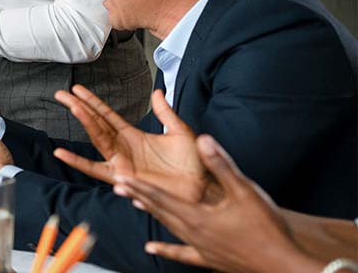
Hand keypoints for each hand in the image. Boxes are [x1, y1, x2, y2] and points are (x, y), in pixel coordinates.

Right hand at [52, 86, 209, 202]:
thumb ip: (165, 113)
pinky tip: (62, 153)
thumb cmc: (194, 164)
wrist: (201, 188)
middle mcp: (122, 147)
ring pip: (96, 138)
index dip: (92, 101)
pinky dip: (77, 161)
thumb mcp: (180, 132)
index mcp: (133, 135)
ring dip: (84, 122)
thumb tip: (157, 92)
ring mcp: (120, 162)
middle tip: (61, 93)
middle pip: (95, 123)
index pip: (107, 114)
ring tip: (72, 106)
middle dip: (79, 107)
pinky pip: (95, 169)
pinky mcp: (121, 177)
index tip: (77, 89)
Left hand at [115, 136, 320, 272]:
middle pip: (160, 211)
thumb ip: (221, 165)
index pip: (161, 197)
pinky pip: (181, 253)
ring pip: (168, 228)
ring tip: (135, 204)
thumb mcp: (245, 191)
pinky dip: (166, 249)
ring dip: (152, 214)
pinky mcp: (209, 260)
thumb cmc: (266, 229)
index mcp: (197, 216)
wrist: (284, 266)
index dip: (139, 186)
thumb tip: (204, 140)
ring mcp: (200, 249)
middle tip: (117, 186)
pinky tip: (152, 247)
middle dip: (138, 196)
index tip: (119, 178)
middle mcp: (192, 234)